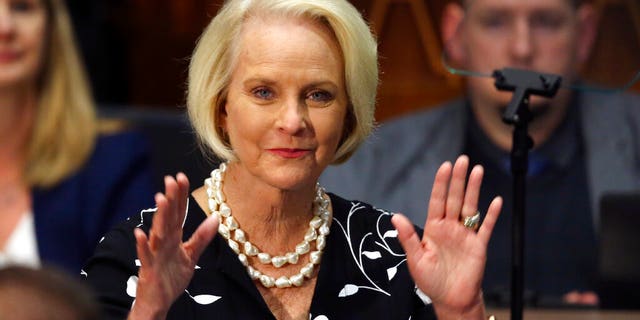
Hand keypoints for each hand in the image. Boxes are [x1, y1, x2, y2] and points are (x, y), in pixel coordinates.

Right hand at [129, 173, 218, 319]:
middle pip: (168, 217)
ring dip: (159, 216)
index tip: (182, 176)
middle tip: (172, 179)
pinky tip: (140, 233)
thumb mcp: (191, 255)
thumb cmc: (171, 277)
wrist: (158, 302)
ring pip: (157, 232)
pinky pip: (145, 256)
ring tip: (161, 198)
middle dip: (170, 198)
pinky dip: (142, 245)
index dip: (180, 195)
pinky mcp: (149, 269)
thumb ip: (201, 237)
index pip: (178, 213)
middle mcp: (163, 242)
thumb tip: (215, 217)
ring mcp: (155, 255)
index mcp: (173, 238)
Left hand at [391, 155, 501, 318]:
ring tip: (477, 170)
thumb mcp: (415, 260)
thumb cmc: (430, 281)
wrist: (451, 299)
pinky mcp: (479, 246)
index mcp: (433, 228)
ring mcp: (465, 235)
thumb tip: (396, 217)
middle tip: (463, 160)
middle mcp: (450, 227)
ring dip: (474, 190)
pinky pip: (486, 228)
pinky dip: (491, 215)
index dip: (441, 184)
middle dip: (458, 179)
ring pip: (470, 207)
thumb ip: (408, 238)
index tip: (445, 166)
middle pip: (455, 198)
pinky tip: (495, 200)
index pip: (437, 201)